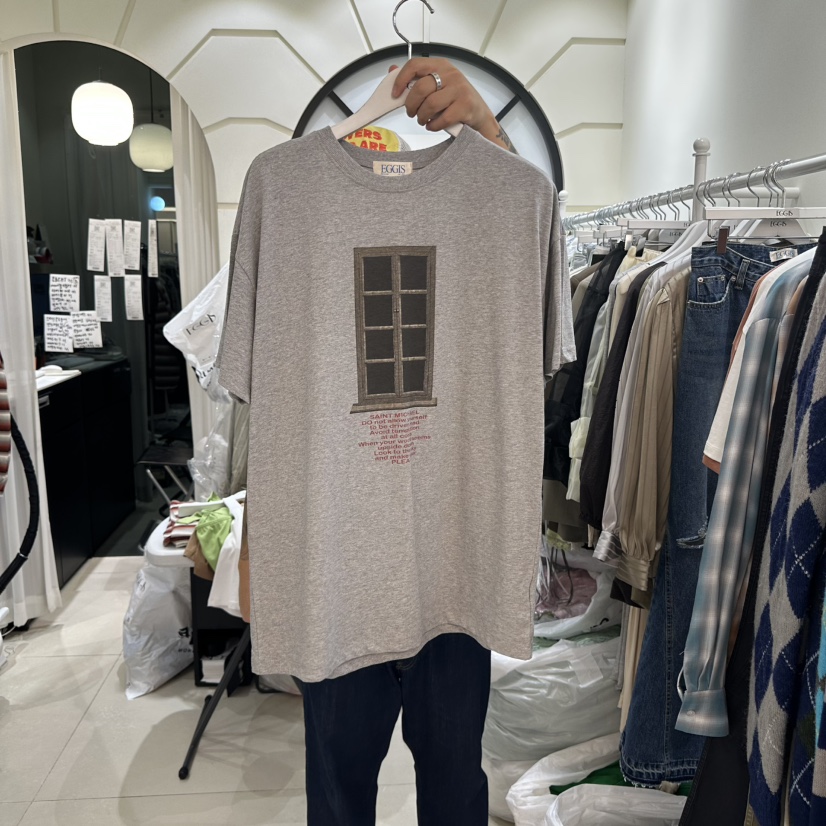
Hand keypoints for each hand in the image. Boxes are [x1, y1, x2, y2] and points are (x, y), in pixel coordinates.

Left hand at [389, 58, 514, 151]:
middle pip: (420, 88)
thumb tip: (392, 70)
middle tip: (411, 113)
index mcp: (440, 65)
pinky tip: (433, 125)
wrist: (479, 115)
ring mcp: (459, 89)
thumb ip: (415, 78)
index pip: (415, 65)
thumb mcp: (436, 85)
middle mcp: (451, 74)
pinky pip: (442, 118)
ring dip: (422, 117)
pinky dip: (433, 126)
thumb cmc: (455, 100)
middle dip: (411, 105)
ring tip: (423, 120)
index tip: (395, 94)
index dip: (401, 80)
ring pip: (430, 104)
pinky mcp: (466, 106)